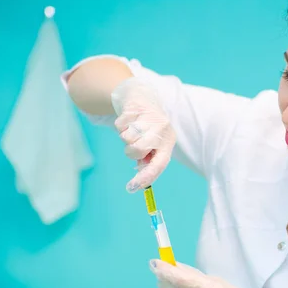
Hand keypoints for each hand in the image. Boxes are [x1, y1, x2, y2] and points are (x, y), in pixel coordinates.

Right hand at [111, 77, 175, 192]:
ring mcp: (149, 118)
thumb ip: (147, 161)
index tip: (132, 188)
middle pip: (137, 150)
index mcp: (168, 141)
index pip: (159, 163)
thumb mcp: (153, 144)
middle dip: (131, 151)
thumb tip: (139, 180)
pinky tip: (129, 120)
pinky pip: (119, 125)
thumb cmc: (149, 129)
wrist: (143, 99)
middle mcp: (162, 129)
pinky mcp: (135, 108)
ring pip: (126, 138)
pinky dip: (120, 125)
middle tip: (134, 145)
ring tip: (133, 130)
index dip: (146, 177)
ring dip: (125, 137)